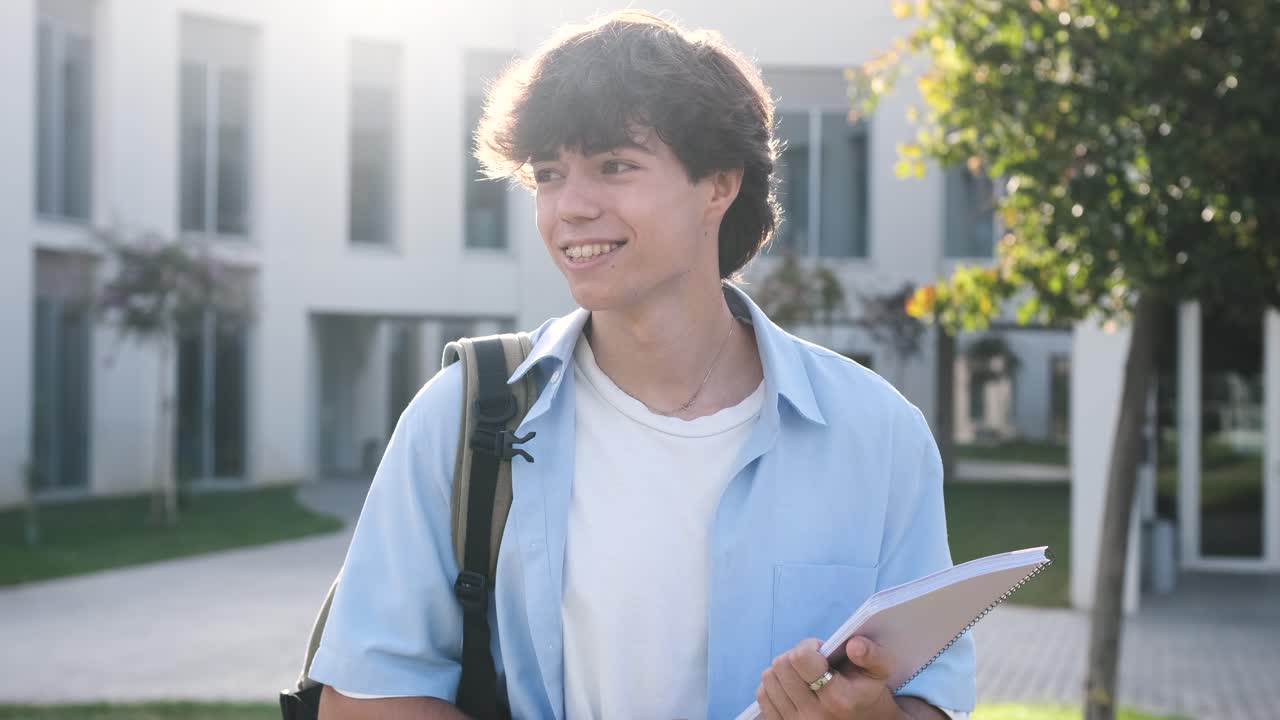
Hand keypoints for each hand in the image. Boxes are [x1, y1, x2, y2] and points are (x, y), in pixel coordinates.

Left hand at [755, 636, 903, 719]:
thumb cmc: (868, 692)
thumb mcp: (880, 672)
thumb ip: (873, 654)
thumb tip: (854, 645)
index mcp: (839, 700)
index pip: (801, 658)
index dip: (809, 646)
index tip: (821, 651)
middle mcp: (814, 716)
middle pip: (781, 664)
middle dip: (796, 656)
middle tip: (813, 663)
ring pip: (769, 677)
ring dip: (784, 669)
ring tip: (803, 674)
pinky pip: (762, 695)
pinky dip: (774, 684)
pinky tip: (792, 686)